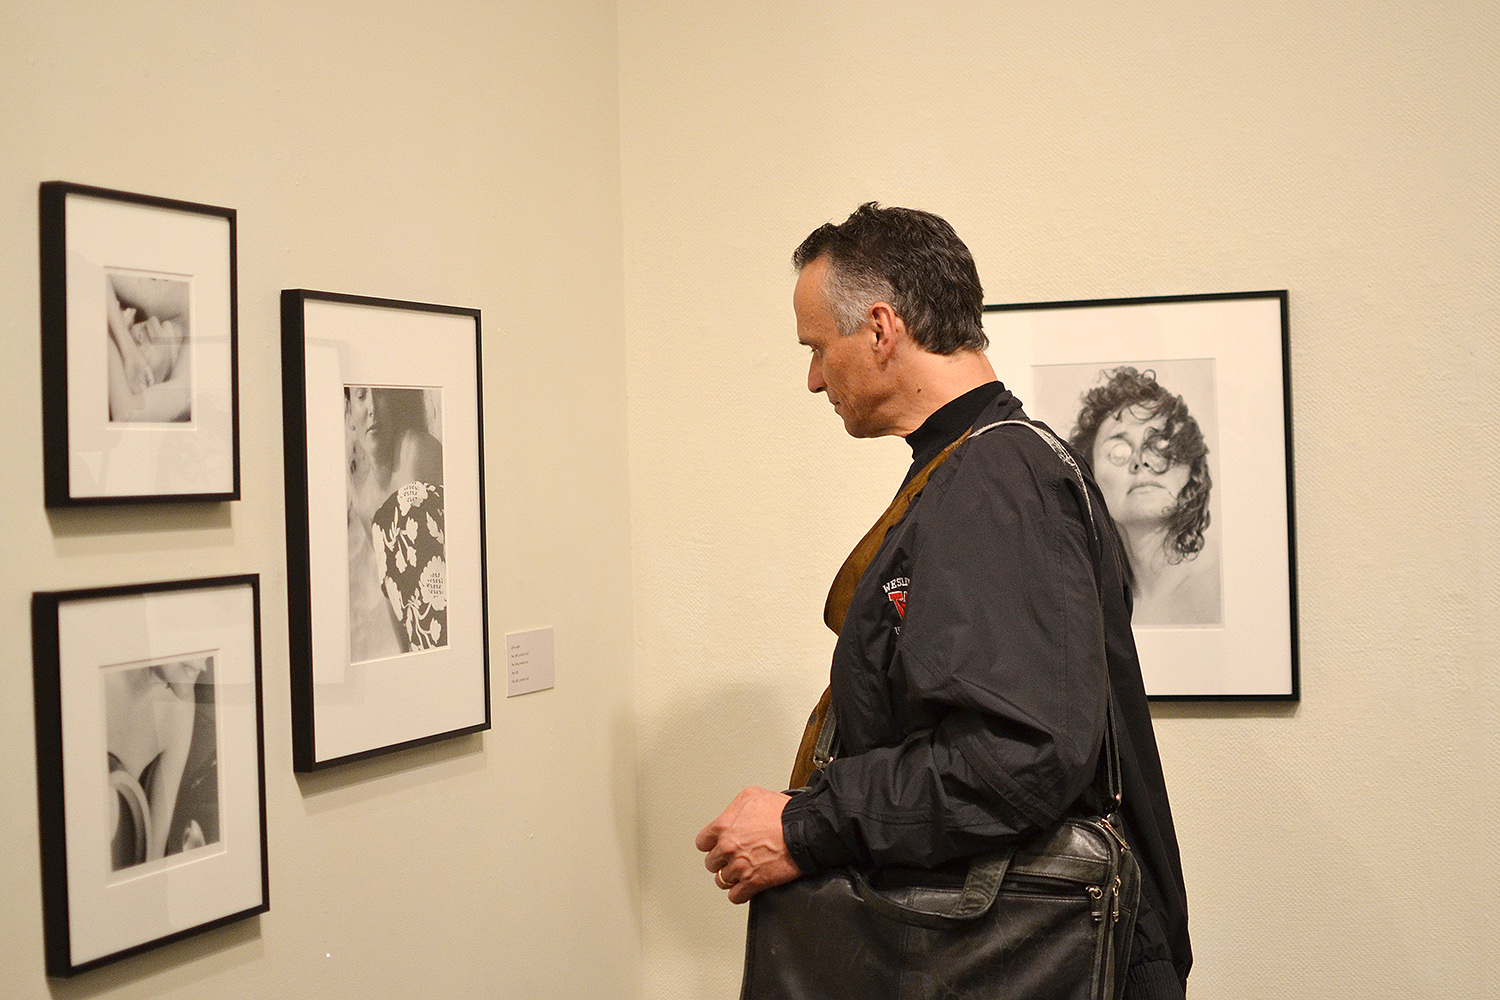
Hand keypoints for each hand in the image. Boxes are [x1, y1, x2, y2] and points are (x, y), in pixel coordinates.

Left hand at [696, 786, 799, 903]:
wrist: (805, 830)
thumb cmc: (783, 812)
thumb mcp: (753, 795)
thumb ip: (735, 807)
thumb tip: (732, 815)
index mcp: (724, 826)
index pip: (702, 842)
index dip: (710, 844)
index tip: (716, 846)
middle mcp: (727, 847)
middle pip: (711, 863)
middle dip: (721, 860)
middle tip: (733, 858)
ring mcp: (739, 867)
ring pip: (722, 880)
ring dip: (731, 877)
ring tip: (740, 873)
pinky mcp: (753, 883)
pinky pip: (735, 896)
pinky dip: (739, 893)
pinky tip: (745, 888)